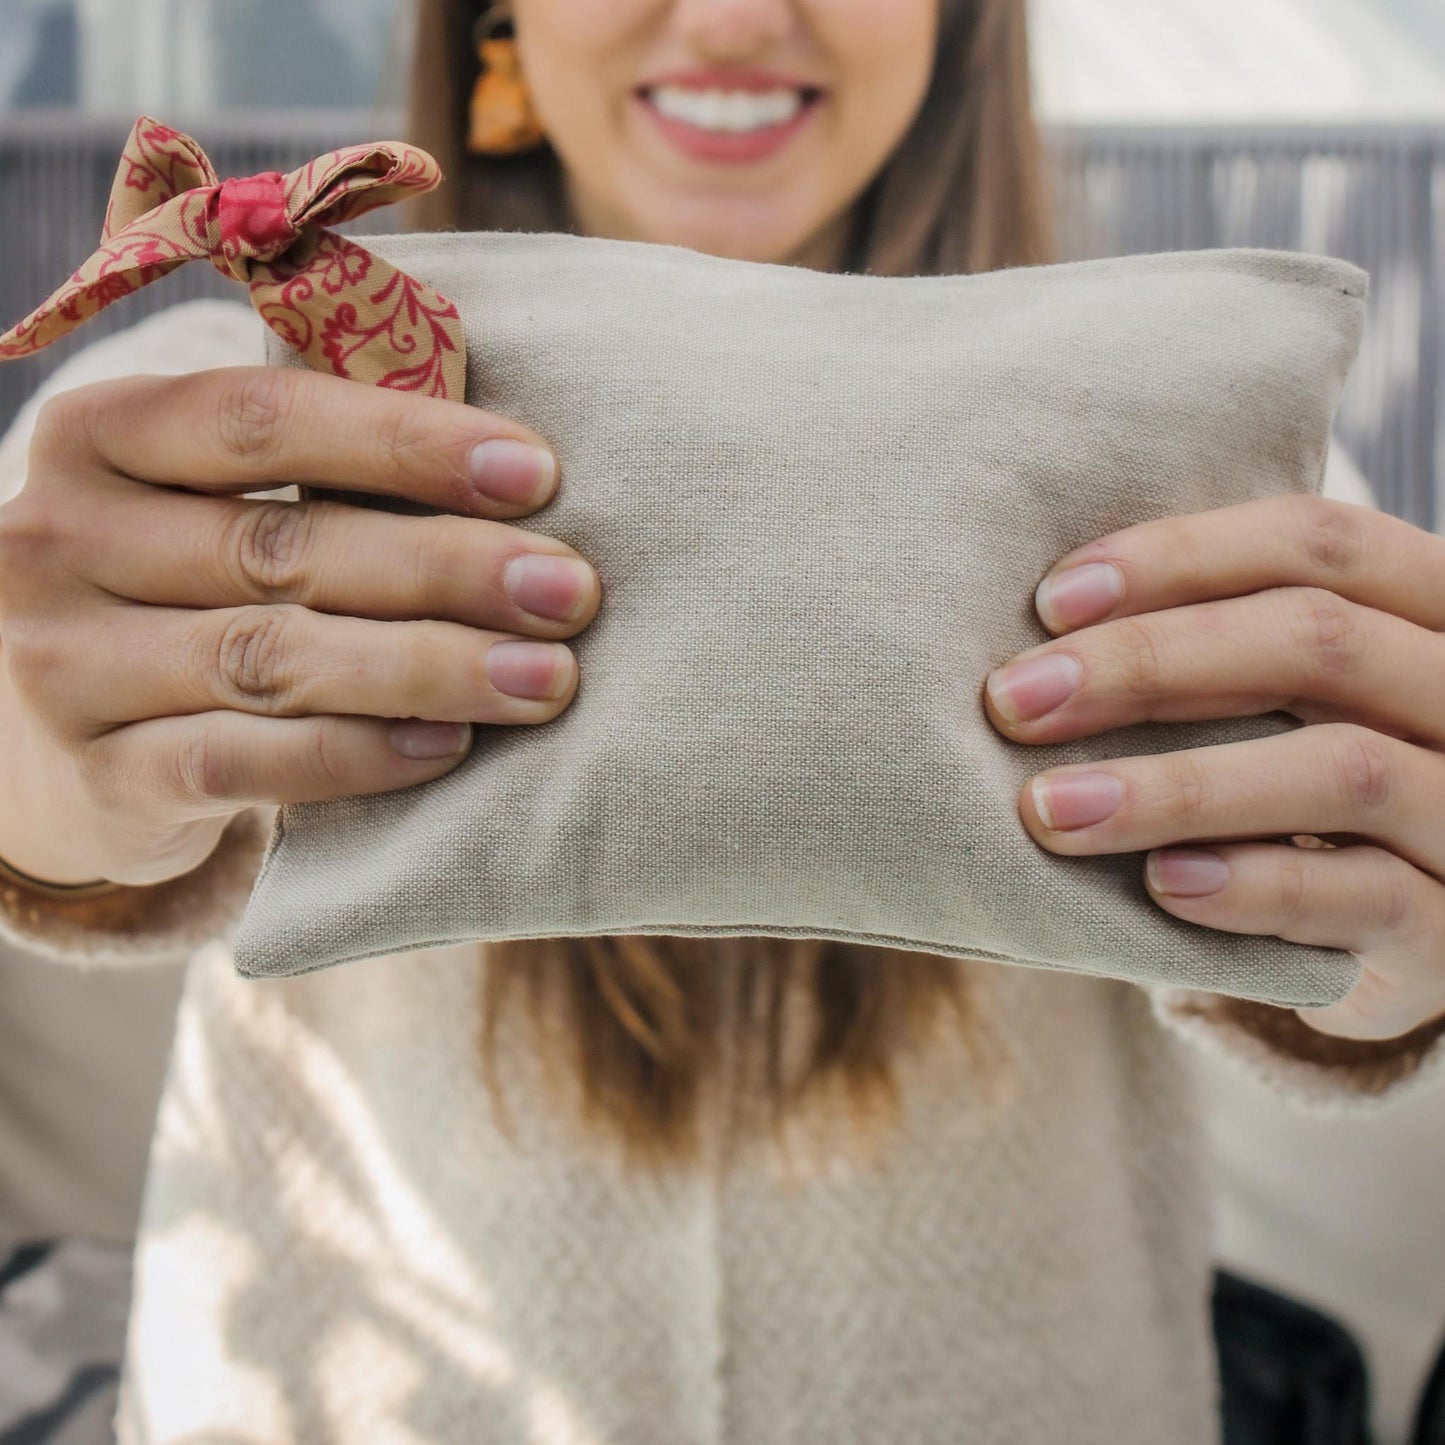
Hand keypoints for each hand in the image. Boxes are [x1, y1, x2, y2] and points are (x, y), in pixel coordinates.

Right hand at [0, 366, 597, 887]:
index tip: (537, 472)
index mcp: (99, 432)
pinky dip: (357, 753)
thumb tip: (516, 462)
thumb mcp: (210, 500)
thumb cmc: (186, 587)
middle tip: (568, 590)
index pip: (260, 416)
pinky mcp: (104, 775)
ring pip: (273, 659)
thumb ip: (317, 466)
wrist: (62, 741)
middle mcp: (60, 538)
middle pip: (282, 546)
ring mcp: (68, 664)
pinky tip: (450, 746)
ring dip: (430, 666)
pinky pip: (243, 762)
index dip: (406, 442)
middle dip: (447, 566)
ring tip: (546, 677)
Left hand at [981, 493, 1444, 1042]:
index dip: (1180, 557)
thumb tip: (1048, 630)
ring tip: (1052, 807)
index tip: (1051, 600)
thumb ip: (1222, 649)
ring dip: (1176, 786)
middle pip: (1320, 642)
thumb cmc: (1313, 792)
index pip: (1321, 542)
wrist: (1410, 932)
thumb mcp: (1294, 699)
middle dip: (1147, 663)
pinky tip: (1161, 885)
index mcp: (1433, 609)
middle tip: (1015, 700)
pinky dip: (1255, 886)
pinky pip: (1367, 897)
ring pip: (1342, 771)